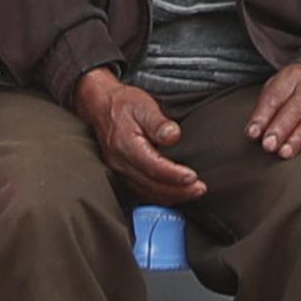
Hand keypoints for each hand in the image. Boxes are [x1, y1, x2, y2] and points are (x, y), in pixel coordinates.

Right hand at [75, 68, 209, 204]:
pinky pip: (141, 192)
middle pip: (151, 185)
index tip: (193, 177)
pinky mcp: (121, 175)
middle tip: (200, 189)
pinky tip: (175, 193)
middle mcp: (120, 163)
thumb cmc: (123, 104)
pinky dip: (160, 196)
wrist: (100, 107)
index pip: (153, 167)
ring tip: (193, 192)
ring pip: (147, 193)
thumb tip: (173, 136)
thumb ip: (158, 122)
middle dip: (178, 191)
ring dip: (171, 196)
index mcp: (126, 145)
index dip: (174, 175)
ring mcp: (119, 172)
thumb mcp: (142, 105)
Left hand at [242, 59, 300, 160]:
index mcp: (293, 75)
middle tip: (269, 145)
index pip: (275, 96)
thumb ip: (265, 109)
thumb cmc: (296, 90)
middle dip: (281, 128)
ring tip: (285, 152)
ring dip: (298, 138)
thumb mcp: (278, 89)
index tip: (253, 133)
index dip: (262, 116)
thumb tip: (254, 133)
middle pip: (295, 107)